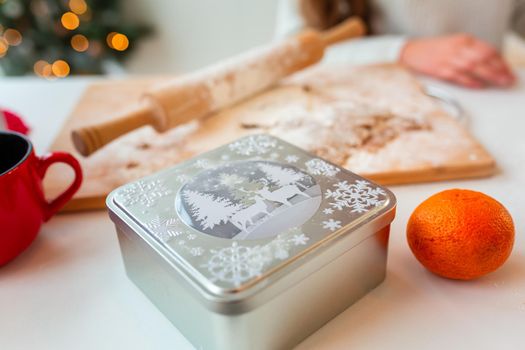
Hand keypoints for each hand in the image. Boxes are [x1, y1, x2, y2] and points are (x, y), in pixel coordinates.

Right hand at [399, 34, 514, 88]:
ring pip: (473, 67)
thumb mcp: (454, 45)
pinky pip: (458, 76)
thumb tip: (488, 64)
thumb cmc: (433, 50)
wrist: (410, 51)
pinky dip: (470, 81)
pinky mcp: (439, 69)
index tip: (507, 70)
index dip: (500, 61)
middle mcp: (457, 47)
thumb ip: (469, 52)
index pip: (488, 49)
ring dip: (488, 75)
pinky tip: (479, 85)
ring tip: (498, 82)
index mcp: (463, 40)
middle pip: (483, 58)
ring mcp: (448, 58)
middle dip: (498, 70)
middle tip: (506, 79)